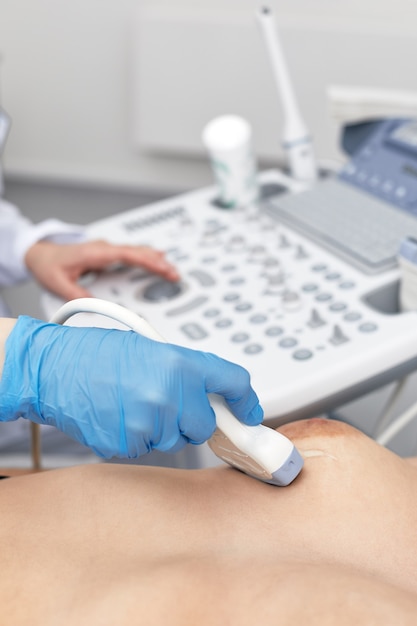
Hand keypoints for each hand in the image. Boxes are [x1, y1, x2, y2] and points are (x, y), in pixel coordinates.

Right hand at [0, 316, 262, 457]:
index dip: (246, 401)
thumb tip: (210, 394)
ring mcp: (150, 422)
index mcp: (181, 363)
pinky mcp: (129, 444)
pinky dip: (136, 437)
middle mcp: (171, 393)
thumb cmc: (96, 354)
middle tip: (162, 402)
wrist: (54, 368)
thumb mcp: (151, 348)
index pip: (234, 382)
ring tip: (130, 403)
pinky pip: (146, 448)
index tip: (249, 413)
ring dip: (159, 428)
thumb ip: (186, 372)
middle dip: (189, 418)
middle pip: (203, 424)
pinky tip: (118, 416)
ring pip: (173, 439)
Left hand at [25, 240, 179, 300]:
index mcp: (95, 253)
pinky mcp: (108, 255)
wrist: (39, 254)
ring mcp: (107, 250)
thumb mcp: (58, 283)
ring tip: (172, 270)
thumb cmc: (48, 265)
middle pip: (137, 252)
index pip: (127, 254)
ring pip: (137, 251)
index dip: (146, 260)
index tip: (161, 266)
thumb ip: (76, 294)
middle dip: (158, 262)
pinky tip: (158, 259)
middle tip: (174, 273)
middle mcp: (104, 249)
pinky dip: (147, 258)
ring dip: (155, 259)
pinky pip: (132, 254)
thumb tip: (94, 306)